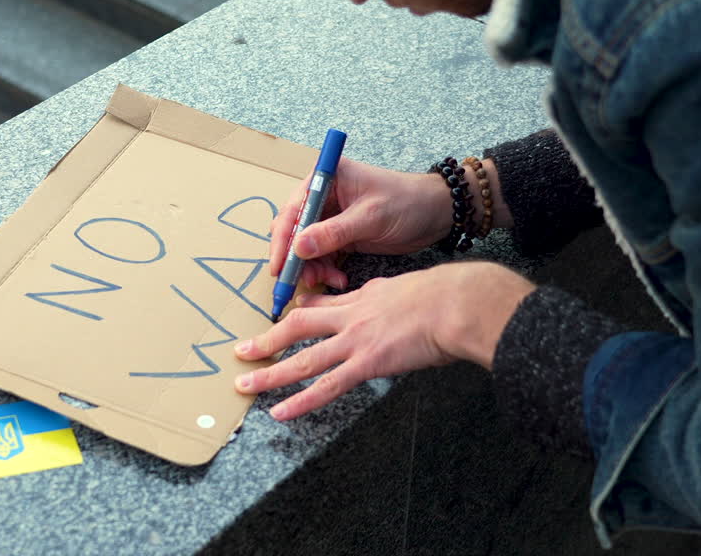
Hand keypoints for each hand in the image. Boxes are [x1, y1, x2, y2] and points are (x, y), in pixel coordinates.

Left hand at [234, 262, 535, 420]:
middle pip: (298, 326)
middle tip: (242, 350)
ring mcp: (355, 341)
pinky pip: (326, 387)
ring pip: (302, 358)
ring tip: (244, 384)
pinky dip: (300, 401)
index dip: (299, 313)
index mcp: (364, 297)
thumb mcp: (410, 288)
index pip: (321, 305)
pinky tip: (280, 412)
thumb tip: (393, 306)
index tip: (283, 320)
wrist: (458, 304)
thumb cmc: (448, 296)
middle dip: (267, 339)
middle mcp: (352, 316)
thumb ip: (392, 299)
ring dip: (270, 372)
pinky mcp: (367, 363)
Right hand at [268, 159, 452, 289]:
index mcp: (326, 178)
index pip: (294, 209)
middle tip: (303, 280)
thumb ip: (333, 232)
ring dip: (312, 267)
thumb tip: (298, 247)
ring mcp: (331, 217)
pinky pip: (322, 256)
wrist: (437, 213)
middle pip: (294, 230)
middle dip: (296, 257)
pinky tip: (338, 279)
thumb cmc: (408, 201)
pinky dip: (325, 270)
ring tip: (329, 281)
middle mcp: (324, 196)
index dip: (283, 238)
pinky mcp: (340, 236)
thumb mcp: (370, 217)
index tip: (280, 265)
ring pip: (306, 247)